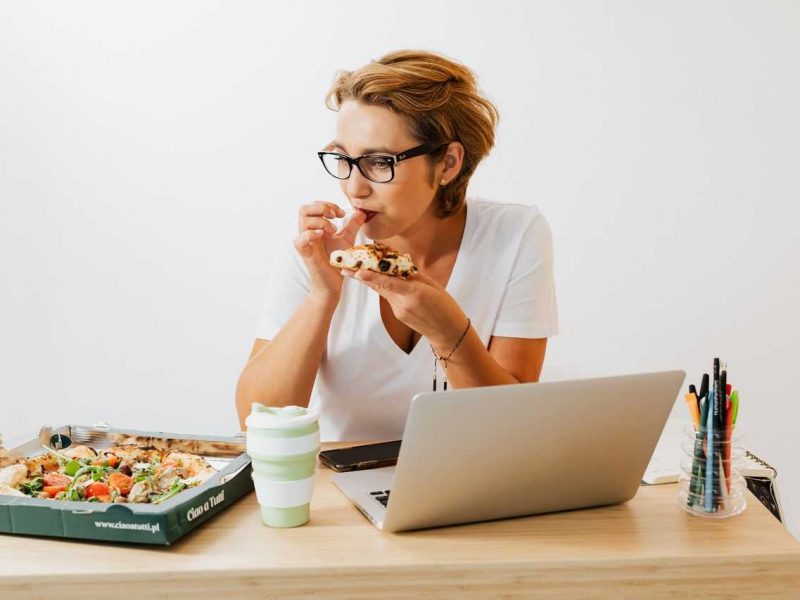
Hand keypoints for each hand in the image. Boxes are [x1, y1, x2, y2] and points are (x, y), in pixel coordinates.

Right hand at [294, 202, 366, 300]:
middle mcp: (308, 232)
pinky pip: (299, 240)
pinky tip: (323, 235)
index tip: (341, 213)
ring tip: (333, 230)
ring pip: (302, 221)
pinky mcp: (305, 254)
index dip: (327, 204)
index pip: (313, 205)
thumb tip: (361, 212)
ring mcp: (305, 243)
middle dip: (321, 207)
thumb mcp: (347, 238)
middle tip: (335, 216)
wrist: (333, 283)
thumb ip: (352, 224)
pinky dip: (311, 234)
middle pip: (304, 208)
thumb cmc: (337, 261)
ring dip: (320, 221)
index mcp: (315, 227)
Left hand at [342, 268, 467, 352]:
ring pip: (383, 292)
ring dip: (372, 281)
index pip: (388, 283)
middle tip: (344, 268)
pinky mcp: (398, 316)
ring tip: (358, 269)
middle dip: (362, 277)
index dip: (371, 277)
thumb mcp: (433, 286)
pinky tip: (384, 280)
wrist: (448, 332)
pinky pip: (390, 298)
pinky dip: (386, 288)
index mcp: (414, 294)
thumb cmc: (446, 306)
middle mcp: (403, 304)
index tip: (357, 271)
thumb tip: (400, 263)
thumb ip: (414, 275)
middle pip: (379, 287)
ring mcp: (399, 311)